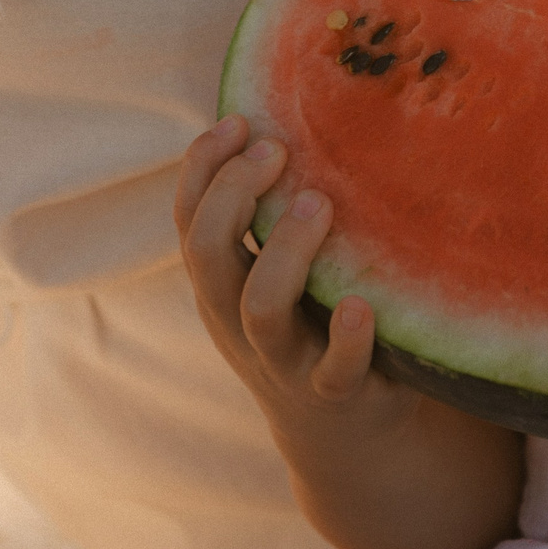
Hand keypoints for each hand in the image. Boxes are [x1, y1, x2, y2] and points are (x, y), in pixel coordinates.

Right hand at [174, 114, 416, 448]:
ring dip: (284, 251)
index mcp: (222, 284)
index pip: (188, 219)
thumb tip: (288, 113)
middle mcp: (238, 320)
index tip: (239, 120)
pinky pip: (335, 369)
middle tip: (278, 151)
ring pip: (260, 308)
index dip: (203, 167)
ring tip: (318, 204)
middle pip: (207, 256)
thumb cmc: (311, 323)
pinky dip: (346, 337)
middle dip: (232, 195)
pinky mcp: (336, 391)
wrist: (343, 435)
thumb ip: (273, 212)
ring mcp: (284, 359)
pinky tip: (360, 304)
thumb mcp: (277, 271)